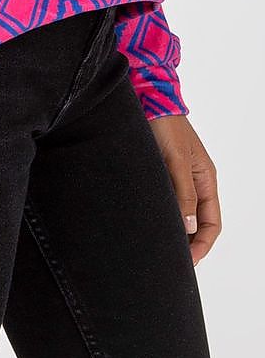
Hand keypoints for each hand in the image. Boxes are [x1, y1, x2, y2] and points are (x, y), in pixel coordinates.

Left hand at [149, 113, 220, 265]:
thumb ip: (183, 192)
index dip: (202, 244)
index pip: (211, 222)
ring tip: (157, 245)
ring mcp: (176, 177)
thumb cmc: (164, 124)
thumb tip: (189, 225)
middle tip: (170, 259)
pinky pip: (164, 200)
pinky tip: (147, 222)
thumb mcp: (176, 159)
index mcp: (205, 179)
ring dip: (173, 229)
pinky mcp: (158, 172)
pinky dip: (160, 214)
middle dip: (188, 242)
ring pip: (179, 212)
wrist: (146, 96)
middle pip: (196, 221)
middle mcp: (193, 181)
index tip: (189, 261)